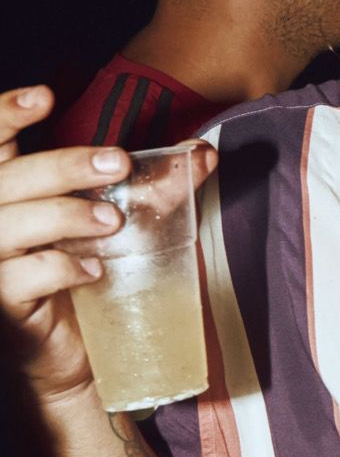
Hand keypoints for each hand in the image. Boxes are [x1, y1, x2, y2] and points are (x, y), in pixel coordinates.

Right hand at [0, 86, 214, 403]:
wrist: (76, 360)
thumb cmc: (89, 283)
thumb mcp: (117, 227)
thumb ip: (149, 188)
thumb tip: (201, 153)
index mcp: (9, 192)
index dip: (5, 113)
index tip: (46, 95)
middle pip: (7, 177)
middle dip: (63, 163)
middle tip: (119, 162)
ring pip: (9, 223)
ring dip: (65, 214)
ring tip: (114, 222)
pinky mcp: (3, 302)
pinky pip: (19, 276)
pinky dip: (59, 267)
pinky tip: (94, 271)